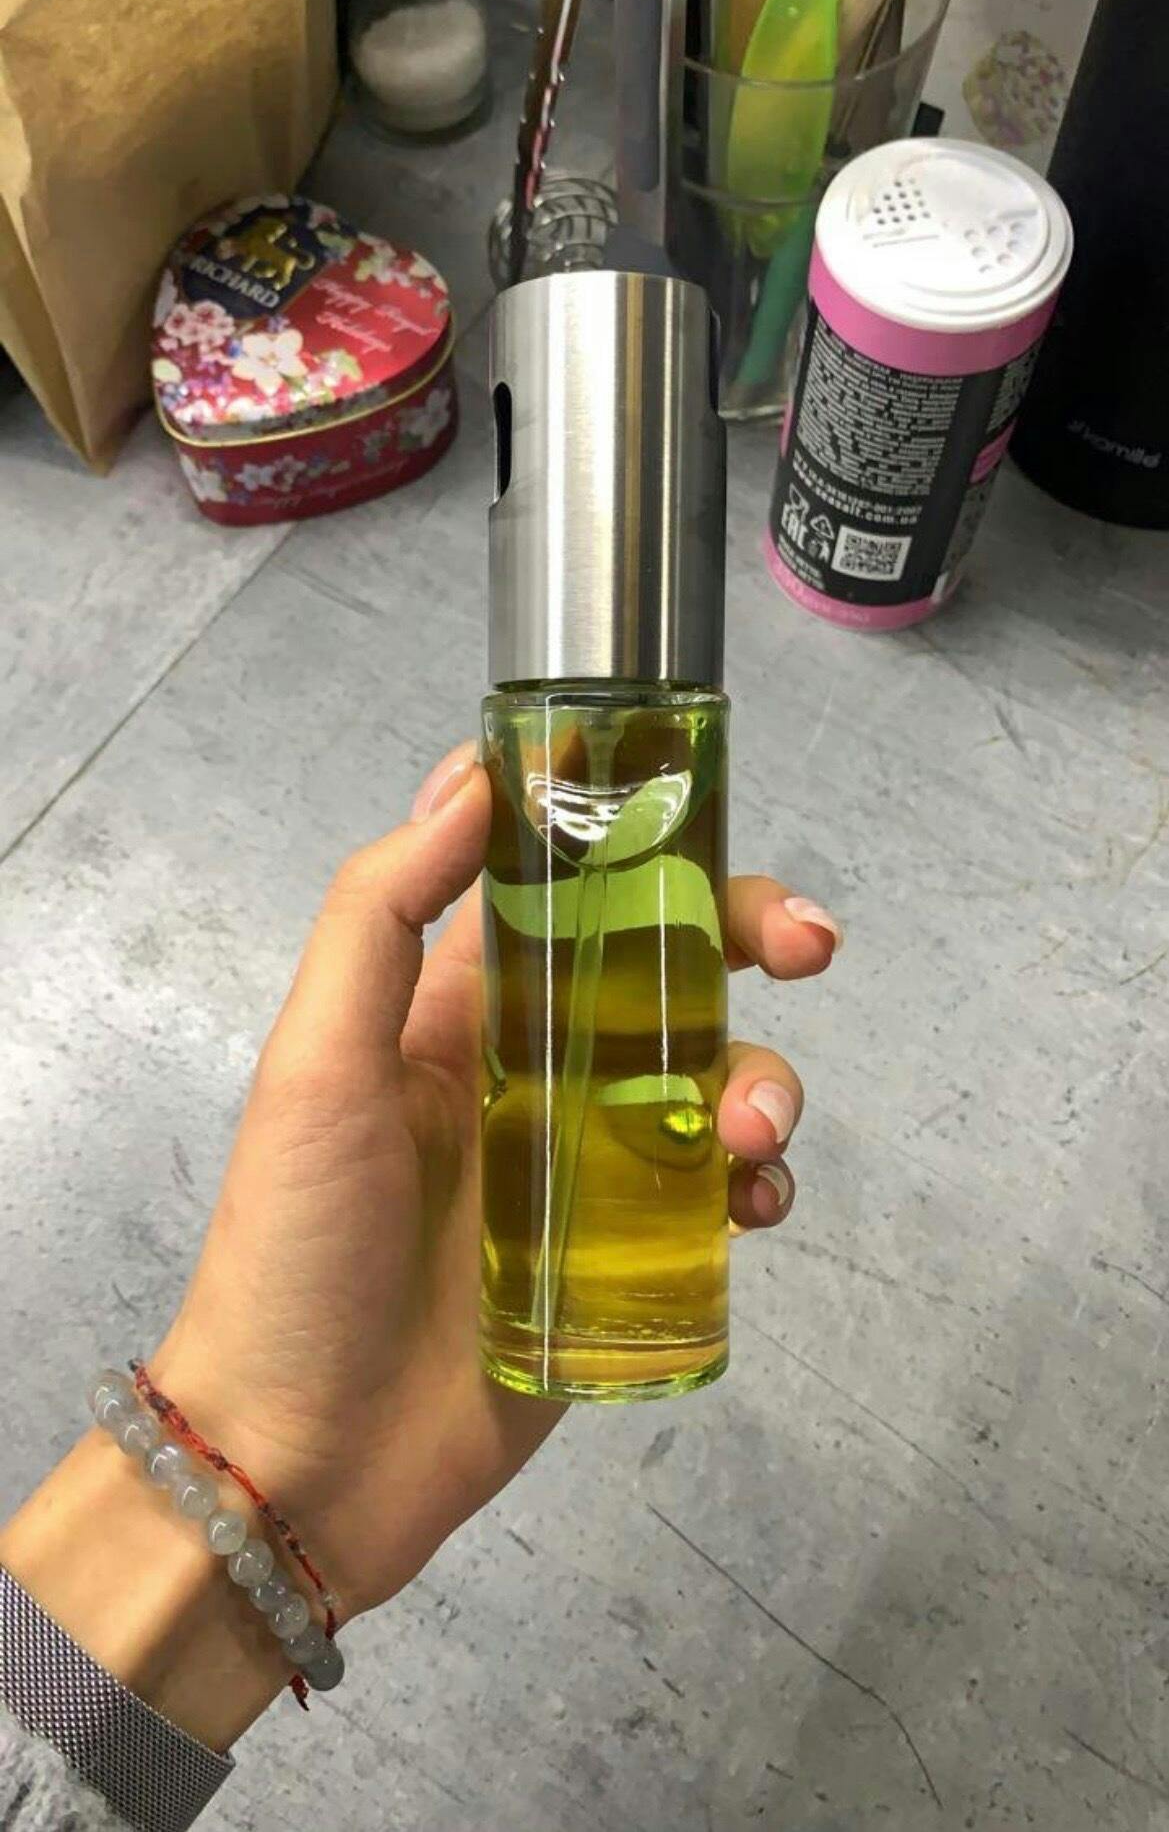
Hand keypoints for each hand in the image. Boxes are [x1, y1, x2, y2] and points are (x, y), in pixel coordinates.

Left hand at [152, 744, 840, 1622]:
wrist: (310, 1459)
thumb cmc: (299, 1245)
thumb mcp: (317, 1061)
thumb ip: (379, 914)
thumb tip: (471, 775)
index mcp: (463, 1009)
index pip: (568, 889)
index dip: (642, 839)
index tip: (704, 814)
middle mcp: (538, 1071)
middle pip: (670, 973)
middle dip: (749, 939)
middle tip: (809, 944)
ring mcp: (592, 1166)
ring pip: (716, 1081)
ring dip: (764, 1082)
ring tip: (751, 1140)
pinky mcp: (631, 1259)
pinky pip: (723, 1199)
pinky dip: (760, 1188)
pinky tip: (751, 1208)